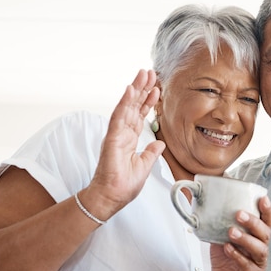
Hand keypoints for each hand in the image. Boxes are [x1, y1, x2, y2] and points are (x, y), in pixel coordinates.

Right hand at [82, 69, 165, 218]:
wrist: (112, 197)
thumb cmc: (123, 185)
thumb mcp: (144, 166)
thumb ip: (151, 153)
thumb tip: (159, 144)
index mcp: (129, 140)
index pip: (139, 116)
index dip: (147, 102)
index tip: (156, 89)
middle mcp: (122, 134)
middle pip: (133, 106)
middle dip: (142, 89)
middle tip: (150, 73)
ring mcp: (116, 134)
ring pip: (126, 106)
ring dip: (135, 89)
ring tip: (143, 75)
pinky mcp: (112, 138)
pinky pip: (118, 117)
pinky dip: (124, 102)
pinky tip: (130, 89)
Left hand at [208, 196, 270, 270]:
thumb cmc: (225, 258)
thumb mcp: (222, 237)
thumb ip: (222, 225)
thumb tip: (212, 206)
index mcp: (257, 237)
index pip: (267, 222)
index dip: (267, 210)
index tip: (263, 199)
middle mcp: (262, 248)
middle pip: (265, 233)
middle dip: (253, 222)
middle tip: (239, 214)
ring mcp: (260, 263)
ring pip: (260, 249)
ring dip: (246, 239)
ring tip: (231, 232)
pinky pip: (248, 265)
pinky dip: (237, 256)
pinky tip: (228, 248)